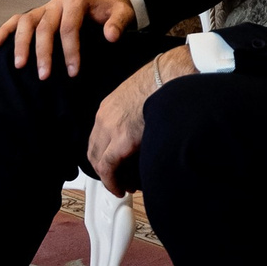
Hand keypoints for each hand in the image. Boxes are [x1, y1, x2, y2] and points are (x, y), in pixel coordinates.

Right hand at [0, 0, 135, 78]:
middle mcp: (58, 2)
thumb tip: (110, 36)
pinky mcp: (38, 13)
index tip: (73, 72)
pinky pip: (17, 19)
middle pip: (45, 26)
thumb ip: (118, 23)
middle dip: (44, 52)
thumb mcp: (123, 13)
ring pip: (27, 22)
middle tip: (44, 76)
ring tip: (19, 66)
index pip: (69, 27)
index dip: (70, 50)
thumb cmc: (113, 9)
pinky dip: (5, 30)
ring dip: (21, 44)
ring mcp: (45, 7)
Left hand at [88, 44, 192, 195]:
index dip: (103, 154)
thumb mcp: (140, 96)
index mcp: (109, 107)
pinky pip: (108, 168)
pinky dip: (112, 181)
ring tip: (121, 186)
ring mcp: (110, 129)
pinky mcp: (121, 141)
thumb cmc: (164, 82)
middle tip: (115, 179)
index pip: (98, 136)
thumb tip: (142, 131)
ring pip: (98, 161)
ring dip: (109, 177)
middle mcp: (104, 118)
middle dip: (103, 168)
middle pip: (94, 150)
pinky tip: (120, 188)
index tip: (112, 164)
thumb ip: (134, 113)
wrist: (172, 77)